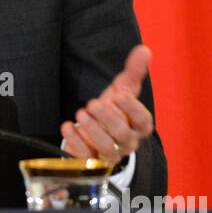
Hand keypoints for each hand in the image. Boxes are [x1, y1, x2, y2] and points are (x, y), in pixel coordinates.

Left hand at [60, 45, 154, 164]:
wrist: (95, 131)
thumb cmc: (114, 109)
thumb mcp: (122, 89)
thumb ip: (133, 72)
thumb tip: (144, 50)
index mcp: (139, 126)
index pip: (143, 121)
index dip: (133, 109)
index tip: (119, 95)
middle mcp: (128, 143)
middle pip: (123, 135)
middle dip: (108, 119)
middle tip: (92, 103)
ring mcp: (110, 154)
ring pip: (106, 149)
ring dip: (92, 130)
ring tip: (80, 113)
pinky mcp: (91, 162)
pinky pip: (85, 157)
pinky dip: (75, 142)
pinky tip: (67, 126)